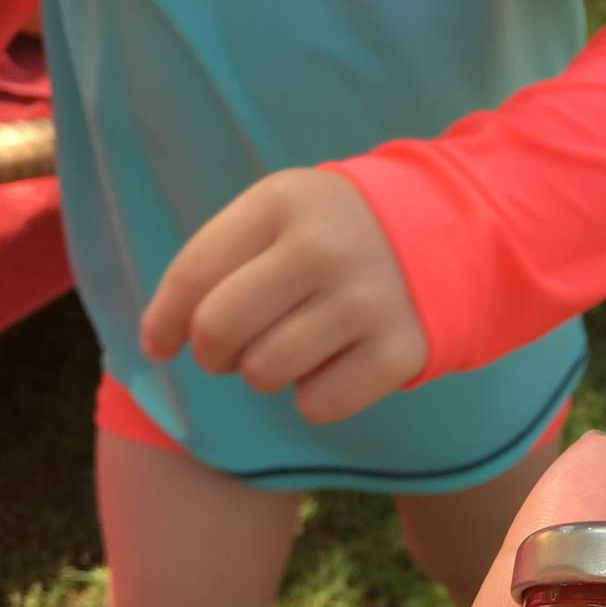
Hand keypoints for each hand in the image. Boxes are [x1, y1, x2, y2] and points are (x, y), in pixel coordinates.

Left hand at [141, 169, 426, 423]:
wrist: (449, 235)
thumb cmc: (337, 235)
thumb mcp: (282, 217)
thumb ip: (218, 262)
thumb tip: (156, 340)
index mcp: (282, 202)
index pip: (193, 276)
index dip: (165, 322)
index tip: (161, 345)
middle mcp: (322, 247)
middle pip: (220, 330)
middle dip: (213, 354)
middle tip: (233, 351)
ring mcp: (365, 300)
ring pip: (265, 373)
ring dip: (266, 374)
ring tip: (292, 349)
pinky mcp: (398, 351)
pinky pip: (318, 404)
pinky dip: (315, 398)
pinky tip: (334, 367)